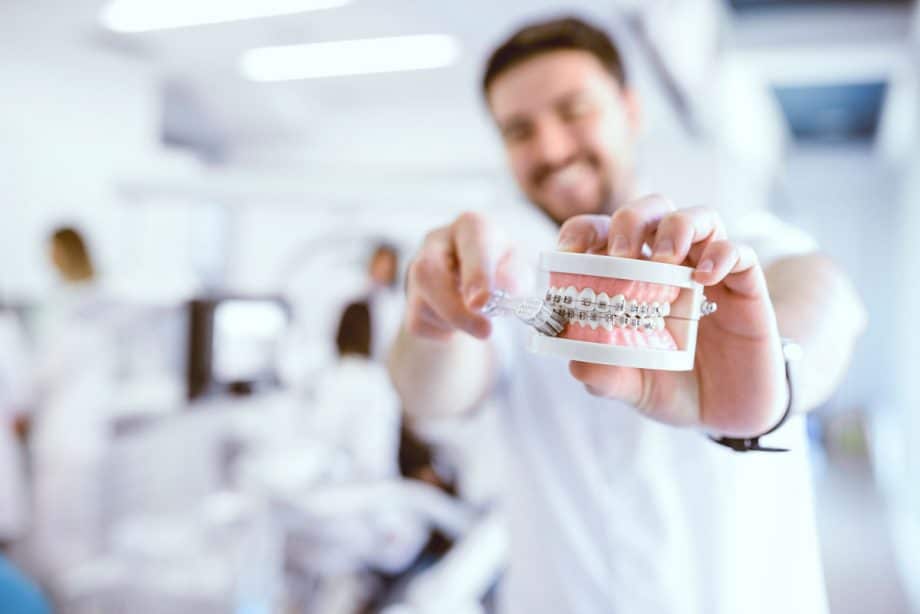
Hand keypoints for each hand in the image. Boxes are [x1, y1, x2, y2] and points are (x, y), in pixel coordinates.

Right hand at [405, 212, 515, 340]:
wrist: (473, 284)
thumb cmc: (499, 270)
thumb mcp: (517, 269)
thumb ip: (515, 276)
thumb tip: (506, 287)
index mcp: (471, 226)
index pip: (472, 241)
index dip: (476, 273)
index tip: (481, 302)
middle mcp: (436, 241)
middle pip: (429, 272)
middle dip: (455, 308)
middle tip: (485, 331)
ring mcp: (415, 269)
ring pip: (422, 302)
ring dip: (455, 322)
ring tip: (480, 324)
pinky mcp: (409, 300)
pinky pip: (420, 323)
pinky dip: (445, 332)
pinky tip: (458, 320)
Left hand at [558, 195, 787, 436]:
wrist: (726, 415)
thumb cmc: (672, 387)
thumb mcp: (631, 387)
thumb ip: (604, 376)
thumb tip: (577, 365)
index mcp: (629, 277)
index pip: (602, 233)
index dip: (582, 232)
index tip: (569, 252)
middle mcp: (668, 265)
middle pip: (650, 211)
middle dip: (631, 220)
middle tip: (621, 253)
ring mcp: (708, 271)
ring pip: (698, 217)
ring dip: (678, 226)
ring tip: (666, 257)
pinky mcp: (746, 286)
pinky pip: (741, 253)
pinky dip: (723, 254)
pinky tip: (705, 278)